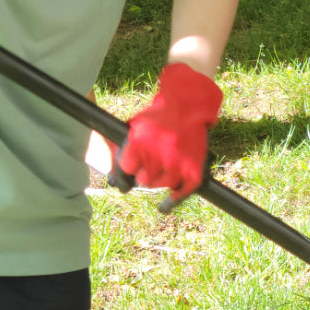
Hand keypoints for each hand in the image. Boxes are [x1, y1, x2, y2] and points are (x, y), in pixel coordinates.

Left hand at [115, 63, 222, 198]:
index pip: (128, 168)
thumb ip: (125, 146)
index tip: (135, 165)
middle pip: (145, 180)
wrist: (188, 106)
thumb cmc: (160, 115)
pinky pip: (183, 190)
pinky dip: (175, 198)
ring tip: (162, 173)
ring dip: (160, 181)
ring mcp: (177, 162)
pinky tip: (167, 203)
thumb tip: (115, 172)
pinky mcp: (194, 167)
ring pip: (162, 185)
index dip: (131, 166)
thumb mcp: (136, 125)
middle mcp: (158, 154)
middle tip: (150, 167)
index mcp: (139, 143)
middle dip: (145, 174)